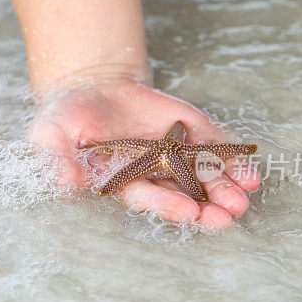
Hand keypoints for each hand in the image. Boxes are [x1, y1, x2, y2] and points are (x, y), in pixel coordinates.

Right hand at [29, 77, 260, 228]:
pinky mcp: (191, 131)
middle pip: (185, 195)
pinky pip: (216, 148)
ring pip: (207, 177)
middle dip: (208, 207)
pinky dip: (235, 162)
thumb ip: (58, 159)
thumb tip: (65, 185)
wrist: (91, 86)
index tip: (189, 211)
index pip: (149, 198)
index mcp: (122, 181)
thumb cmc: (66, 117)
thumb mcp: (50, 135)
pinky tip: (251, 173)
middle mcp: (153, 174)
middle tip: (229, 216)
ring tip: (245, 197)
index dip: (169, 205)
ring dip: (227, 189)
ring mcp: (176, 154)